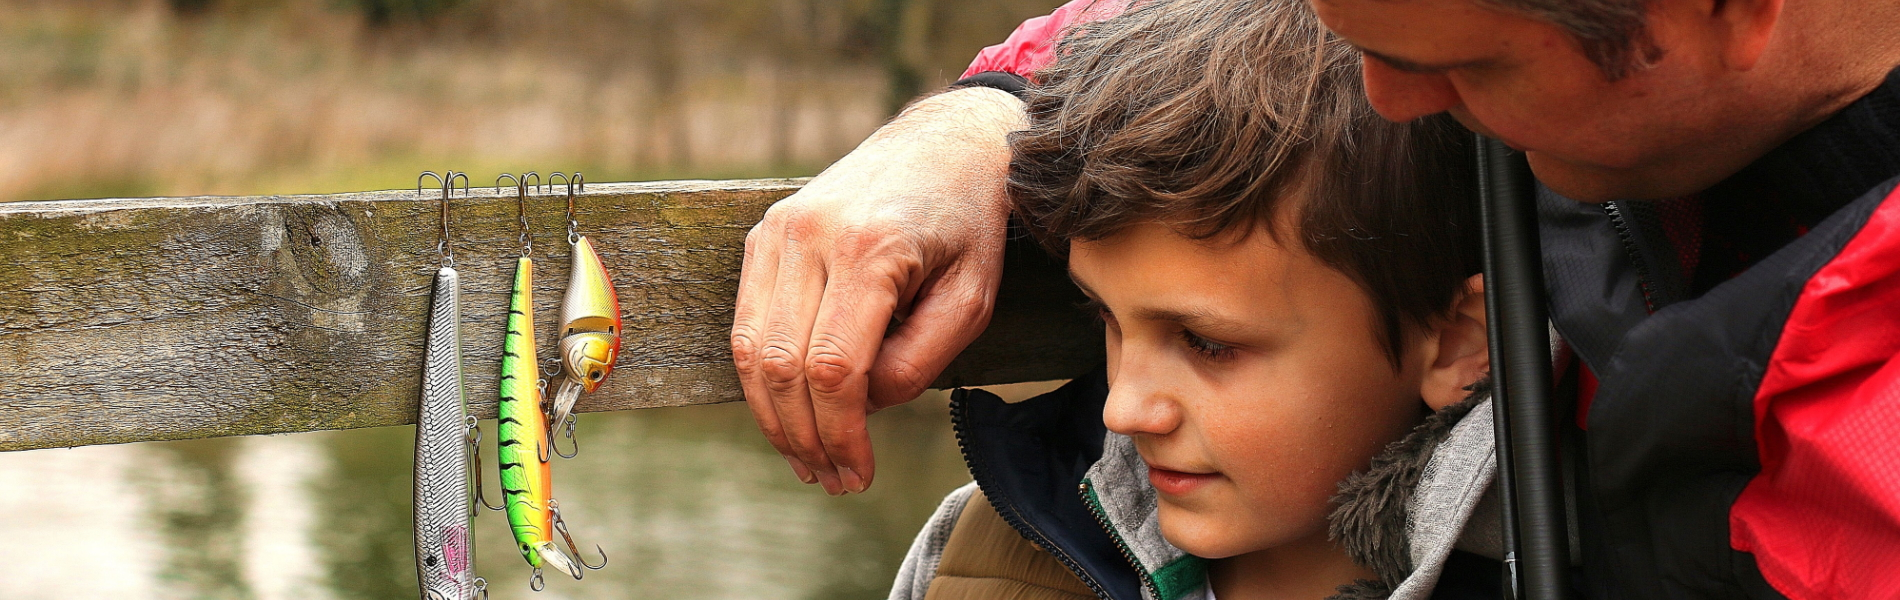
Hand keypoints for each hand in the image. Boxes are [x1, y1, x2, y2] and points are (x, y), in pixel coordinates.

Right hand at [732, 86, 1027, 494]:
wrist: (943, 145)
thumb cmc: (967, 227)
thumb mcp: (972, 299)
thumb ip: (918, 361)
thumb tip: (861, 406)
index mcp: (871, 248)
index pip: (833, 368)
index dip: (841, 434)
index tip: (858, 473)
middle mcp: (812, 234)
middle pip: (782, 365)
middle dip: (804, 437)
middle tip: (832, 479)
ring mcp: (779, 230)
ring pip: (751, 348)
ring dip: (774, 416)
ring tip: (808, 459)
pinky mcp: (764, 234)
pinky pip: (747, 322)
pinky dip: (763, 376)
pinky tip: (792, 411)